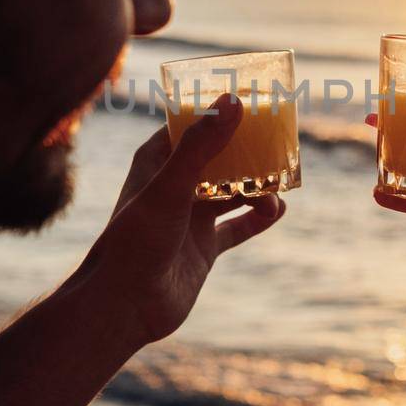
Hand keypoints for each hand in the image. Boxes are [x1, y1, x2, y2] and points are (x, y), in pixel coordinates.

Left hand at [87, 93, 285, 347]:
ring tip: (280, 184)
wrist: (125, 305)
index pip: (191, 124)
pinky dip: (259, 217)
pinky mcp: (204, 247)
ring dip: (257, 185)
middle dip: (247, 149)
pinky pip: (239, 226)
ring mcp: (190, 217)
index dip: (219, 112)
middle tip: (280, 140)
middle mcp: (174, 186)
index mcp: (156, 161)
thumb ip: (201, 145)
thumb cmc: (135, 240)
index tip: (253, 100)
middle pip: (218, 156)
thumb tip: (234, 102)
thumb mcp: (169, 187)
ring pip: (232, 191)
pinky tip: (277, 210)